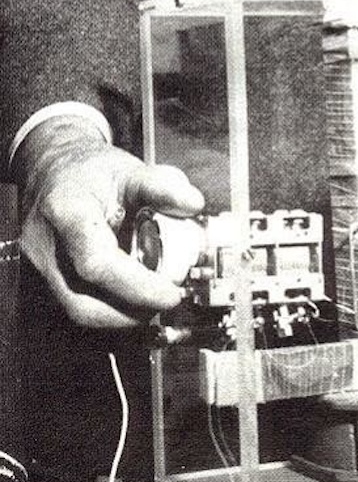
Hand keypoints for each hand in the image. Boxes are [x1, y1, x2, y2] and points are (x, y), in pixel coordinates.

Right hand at [16, 115, 204, 326]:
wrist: (51, 169)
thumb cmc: (88, 169)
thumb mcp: (129, 168)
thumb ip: (163, 185)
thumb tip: (193, 204)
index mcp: (66, 210)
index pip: (97, 262)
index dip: (136, 286)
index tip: (170, 293)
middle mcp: (45, 245)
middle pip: (83, 302)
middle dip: (131, 312)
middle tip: (167, 300)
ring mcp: (40, 265)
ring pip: (78, 310)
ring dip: (122, 313)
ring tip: (154, 297)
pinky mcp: (45, 278)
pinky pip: (77, 303)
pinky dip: (110, 305)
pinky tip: (134, 292)